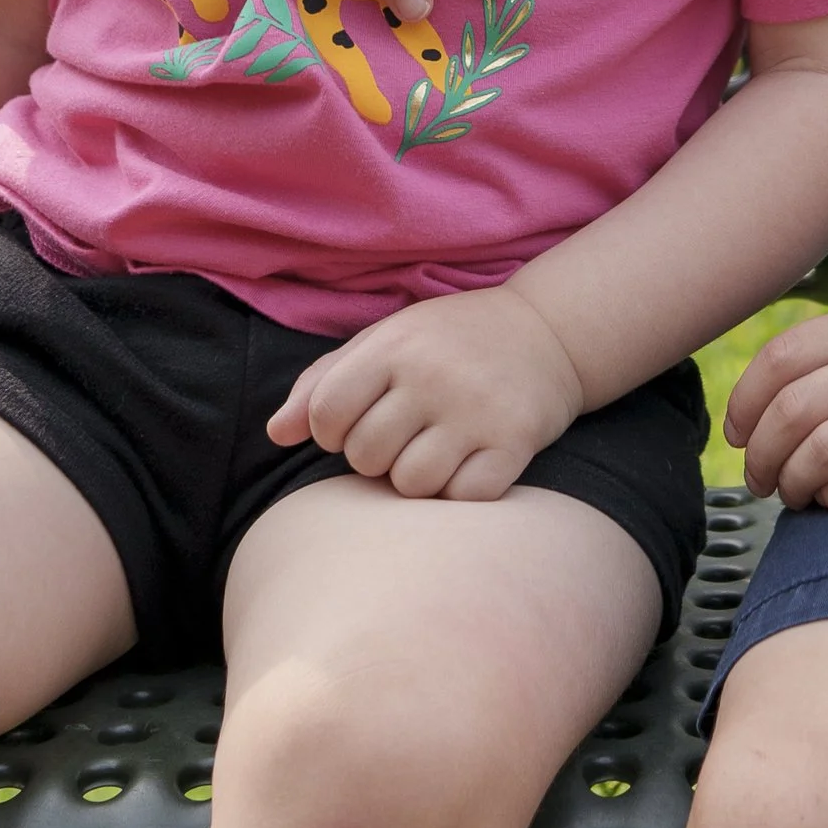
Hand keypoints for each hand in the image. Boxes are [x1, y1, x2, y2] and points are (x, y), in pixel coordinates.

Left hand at [266, 284, 587, 500]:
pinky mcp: (515, 441)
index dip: (330, 431)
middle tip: (405, 434)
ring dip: (417, 477)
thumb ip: (324, 381)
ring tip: (436, 448)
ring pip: (411, 484)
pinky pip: (463, 496)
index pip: (326, 414)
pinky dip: (461, 490)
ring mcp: (476, 410)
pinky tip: (470, 462)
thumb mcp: (386, 340)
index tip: (355, 423)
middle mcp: (434, 376)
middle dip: (376, 456)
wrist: (550, 330)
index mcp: (395, 346)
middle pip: (365, 457)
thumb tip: (277, 434)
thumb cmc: (451, 340)